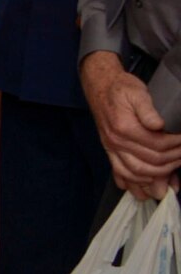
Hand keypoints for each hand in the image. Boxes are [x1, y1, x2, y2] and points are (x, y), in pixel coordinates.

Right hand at [81, 51, 180, 198]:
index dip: (176, 146)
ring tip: (172, 170)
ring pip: (136, 173)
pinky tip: (147, 187)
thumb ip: (148, 110)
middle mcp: (116, 142)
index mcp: (124, 128)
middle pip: (150, 162)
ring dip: (157, 176)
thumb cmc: (122, 89)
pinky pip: (120, 174)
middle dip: (172, 161)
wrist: (100, 86)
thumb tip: (158, 125)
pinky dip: (134, 184)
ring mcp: (112, 148)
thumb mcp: (137, 92)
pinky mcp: (110, 151)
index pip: (157, 146)